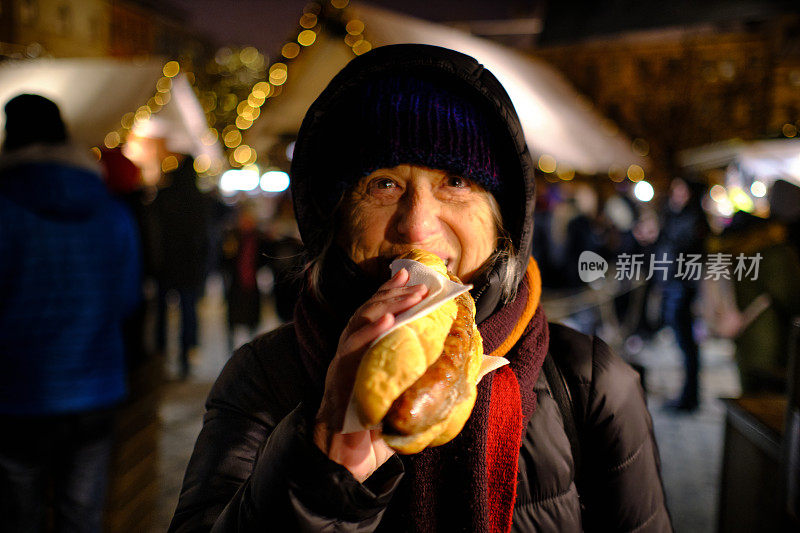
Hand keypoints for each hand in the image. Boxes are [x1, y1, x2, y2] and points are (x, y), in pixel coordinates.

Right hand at [314, 268, 426, 481]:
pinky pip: (351, 351)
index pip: (375, 315)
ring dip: (386, 306)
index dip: (390, 293)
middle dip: (393, 295)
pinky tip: (387, 323)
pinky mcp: (338, 380)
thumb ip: (443, 381)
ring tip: (410, 295)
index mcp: (364, 354)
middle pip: (368, 313)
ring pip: (359, 324)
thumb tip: (490, 366)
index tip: (409, 274)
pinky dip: (369, 334)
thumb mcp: (412, 402)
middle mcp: (350, 354)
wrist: (343, 464)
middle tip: (420, 284)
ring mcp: (342, 365)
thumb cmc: (377, 431)